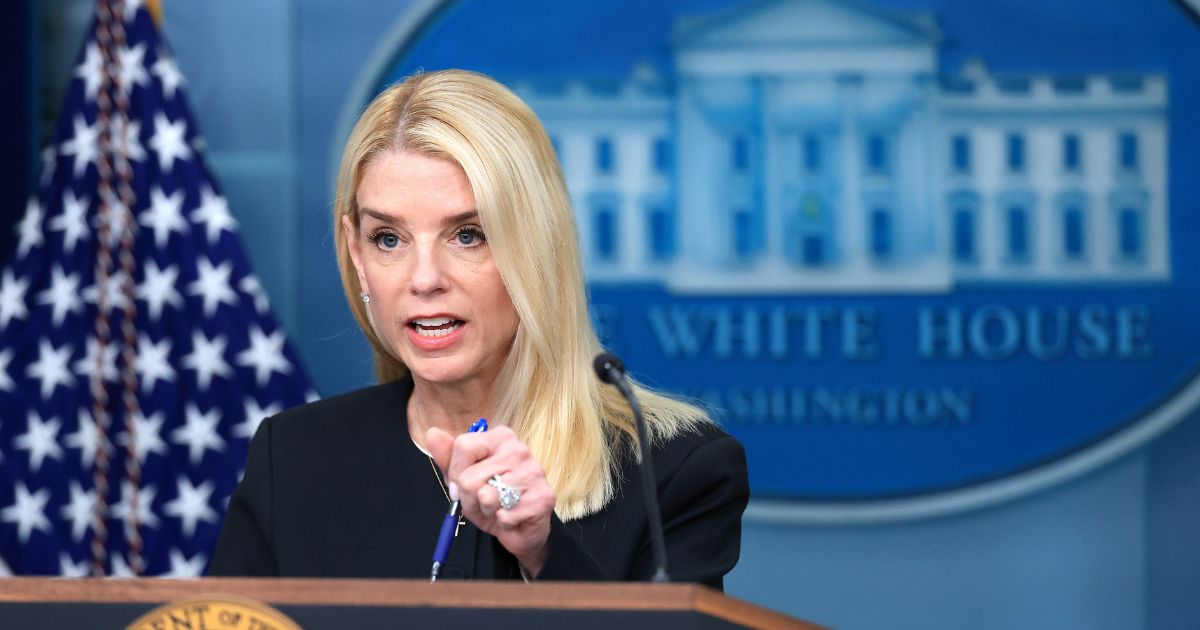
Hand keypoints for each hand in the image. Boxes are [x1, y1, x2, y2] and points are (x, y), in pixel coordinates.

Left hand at [426, 425, 555, 575]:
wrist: (521, 528)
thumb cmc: (493, 499)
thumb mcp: (465, 478)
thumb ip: (448, 458)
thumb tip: (432, 434)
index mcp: (501, 437)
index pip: (463, 445)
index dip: (456, 472)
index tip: (463, 484)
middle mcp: (520, 449)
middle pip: (469, 477)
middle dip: (469, 498)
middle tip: (483, 501)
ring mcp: (533, 472)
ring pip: (485, 496)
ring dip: (486, 511)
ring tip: (497, 508)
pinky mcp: (542, 497)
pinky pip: (504, 514)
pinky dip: (503, 522)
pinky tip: (512, 517)